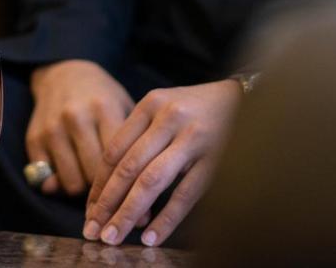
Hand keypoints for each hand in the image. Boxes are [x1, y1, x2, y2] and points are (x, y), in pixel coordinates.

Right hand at [26, 60, 134, 196]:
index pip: (119, 160)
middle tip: (113, 187)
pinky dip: (60, 184)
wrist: (64, 74)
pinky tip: (72, 174)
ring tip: (93, 180)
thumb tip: (138, 193)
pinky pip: (47, 179)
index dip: (130, 181)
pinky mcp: (34, 139)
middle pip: (95, 175)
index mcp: (104, 108)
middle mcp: (76, 118)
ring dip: (83, 188)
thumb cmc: (104, 98)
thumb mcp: (125, 109)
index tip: (137, 192)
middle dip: (106, 188)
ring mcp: (52, 128)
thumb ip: (131, 146)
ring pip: (71, 181)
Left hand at [83, 79, 239, 247]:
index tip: (90, 210)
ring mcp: (193, 138)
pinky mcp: (216, 159)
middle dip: (107, 203)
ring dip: (129, 213)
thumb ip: (139, 138)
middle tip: (93, 231)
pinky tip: (151, 237)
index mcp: (149, 105)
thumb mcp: (163, 110)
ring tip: (113, 237)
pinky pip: (185, 194)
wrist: (245, 98)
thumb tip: (112, 189)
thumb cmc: (196, 109)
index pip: (114, 150)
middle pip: (128, 167)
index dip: (99, 184)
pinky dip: (166, 218)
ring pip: (151, 181)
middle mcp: (168, 118)